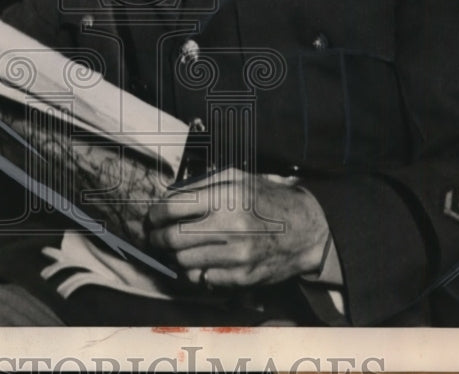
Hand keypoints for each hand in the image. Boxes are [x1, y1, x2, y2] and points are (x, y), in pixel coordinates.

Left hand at [147, 168, 330, 288]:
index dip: (156, 214)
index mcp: (227, 196)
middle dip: (158, 238)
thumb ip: (200, 185)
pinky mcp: (242, 277)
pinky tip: (200, 261)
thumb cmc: (267, 200)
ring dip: (175, 256)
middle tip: (156, 237)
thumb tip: (167, 198)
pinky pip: (201, 279)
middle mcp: (231, 226)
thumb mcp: (237, 178)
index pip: (173, 207)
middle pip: (173, 238)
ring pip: (183, 262)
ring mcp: (237, 255)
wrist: (306, 230)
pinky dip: (194, 272)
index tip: (153, 218)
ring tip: (179, 248)